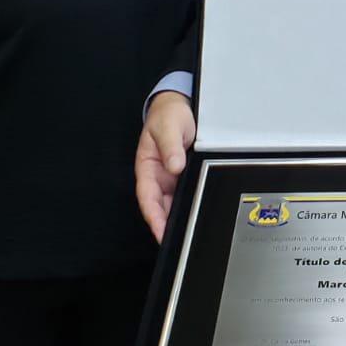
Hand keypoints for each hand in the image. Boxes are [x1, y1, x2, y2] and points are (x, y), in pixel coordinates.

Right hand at [137, 90, 195, 240]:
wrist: (181, 106)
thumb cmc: (168, 115)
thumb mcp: (168, 126)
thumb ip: (171, 146)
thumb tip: (175, 166)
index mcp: (147, 166)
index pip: (147, 197)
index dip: (153, 216)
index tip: (160, 230)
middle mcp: (158, 176)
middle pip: (161, 205)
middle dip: (167, 224)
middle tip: (179, 239)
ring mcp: (172, 177)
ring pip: (174, 202)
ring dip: (180, 216)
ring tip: (190, 231)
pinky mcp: (185, 175)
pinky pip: (187, 193)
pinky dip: (191, 203)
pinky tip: (198, 211)